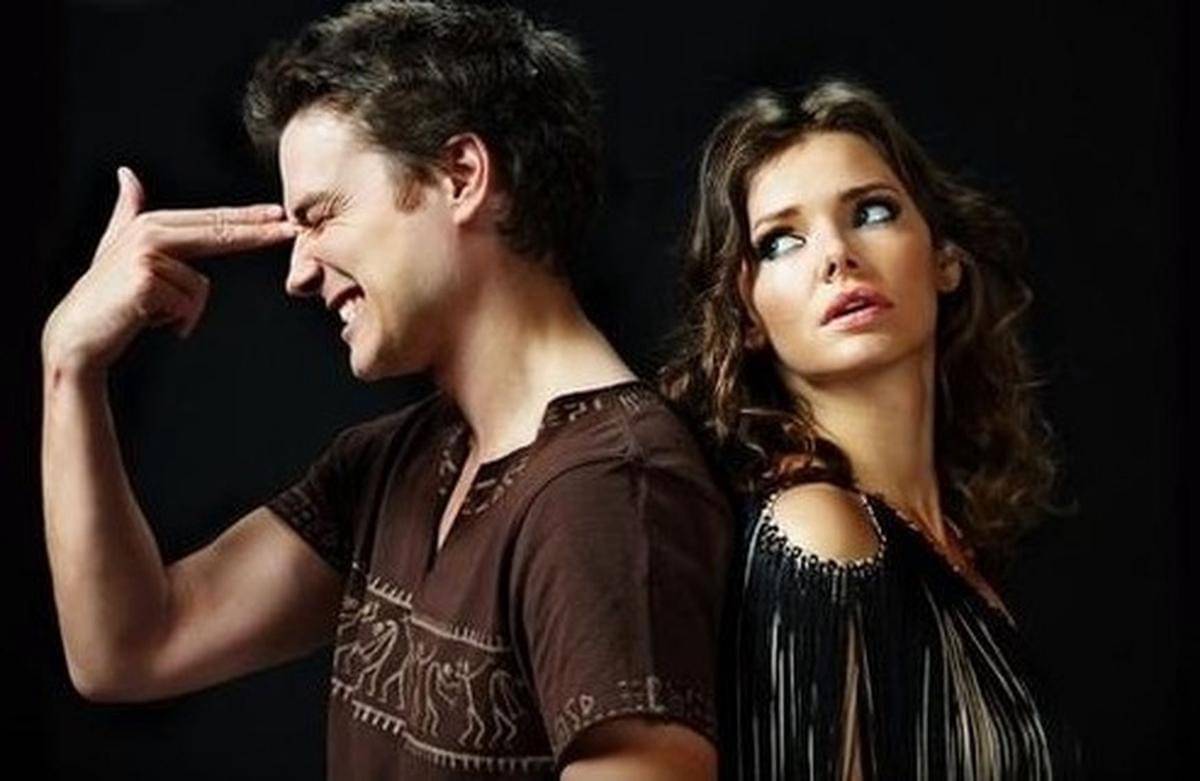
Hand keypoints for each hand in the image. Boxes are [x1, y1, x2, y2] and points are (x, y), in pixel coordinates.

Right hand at [41, 166, 298, 373]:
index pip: (210, 220)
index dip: (247, 218)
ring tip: (153, 313)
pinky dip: (175, 322)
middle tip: (290, 230)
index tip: (279, 215)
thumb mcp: (115, 248)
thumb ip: (127, 211)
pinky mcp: (147, 281)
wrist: (78, 333)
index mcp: (151, 224)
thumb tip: (127, 174)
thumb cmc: (106, 295)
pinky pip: (187, 306)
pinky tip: (146, 320)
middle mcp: (150, 233)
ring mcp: (147, 256)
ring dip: (185, 311)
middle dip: (257, 233)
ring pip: (200, 288)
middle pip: (218, 233)